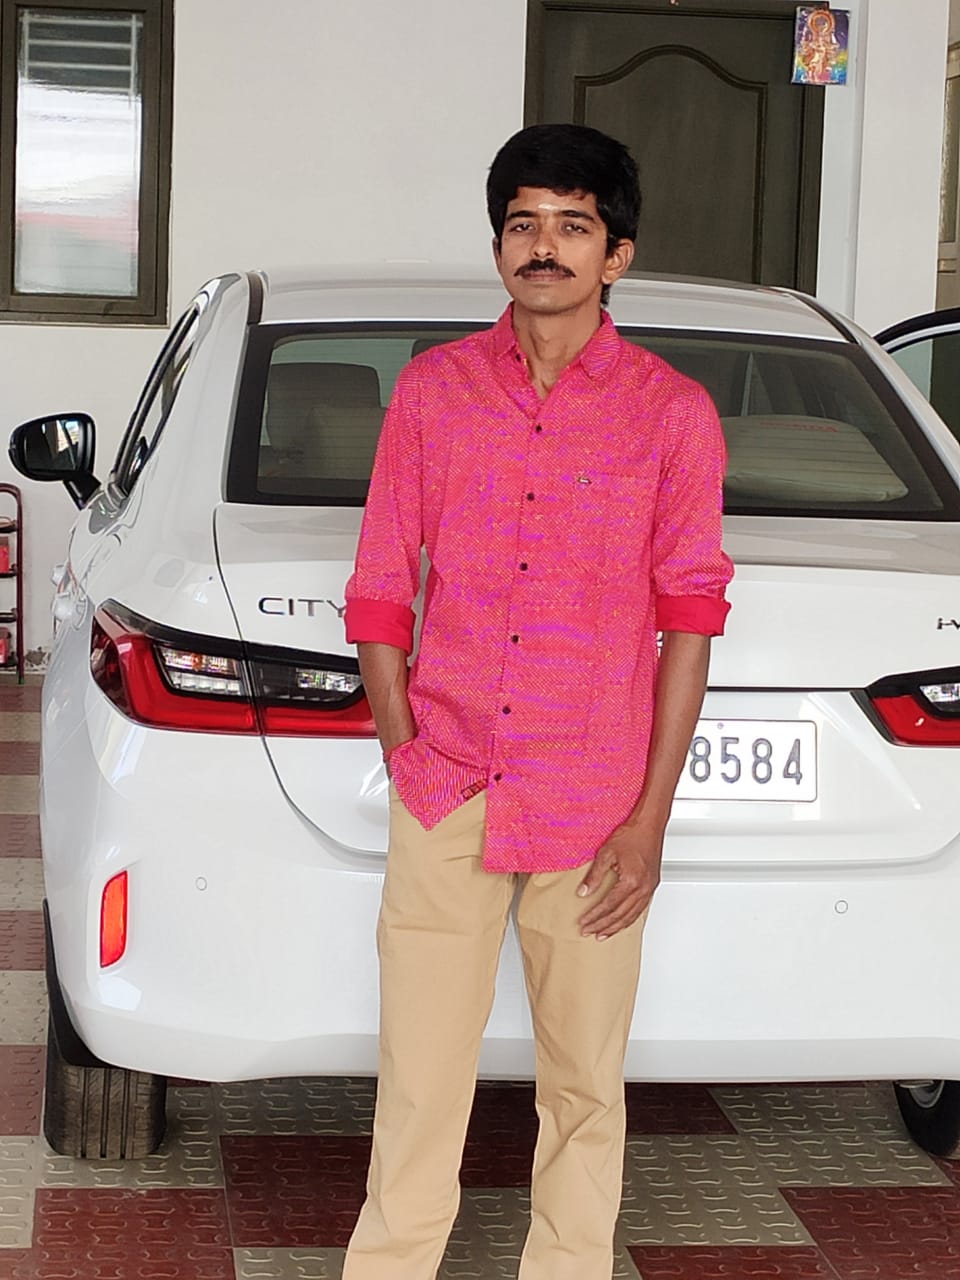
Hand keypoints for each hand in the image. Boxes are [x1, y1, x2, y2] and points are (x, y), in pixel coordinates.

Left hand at [577, 818, 663, 939]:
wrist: (649, 825)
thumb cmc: (631, 835)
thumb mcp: (606, 853)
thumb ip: (594, 875)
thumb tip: (583, 892)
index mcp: (631, 881)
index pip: (609, 905)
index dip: (595, 916)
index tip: (584, 922)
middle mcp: (643, 888)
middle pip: (620, 915)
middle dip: (603, 925)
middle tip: (589, 932)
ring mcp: (649, 888)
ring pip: (632, 915)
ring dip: (616, 927)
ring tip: (603, 933)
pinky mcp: (652, 886)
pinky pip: (640, 909)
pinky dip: (629, 919)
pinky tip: (621, 922)